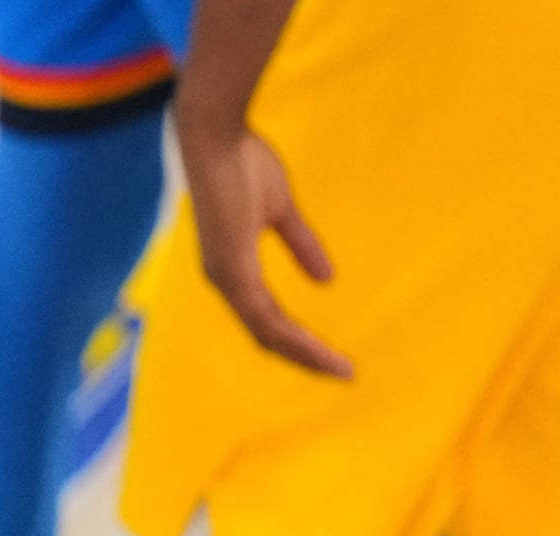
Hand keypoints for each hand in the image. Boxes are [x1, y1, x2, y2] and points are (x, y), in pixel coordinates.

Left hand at [181, 121, 352, 377]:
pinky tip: (314, 347)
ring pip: (267, 333)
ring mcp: (226, 278)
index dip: (299, 340)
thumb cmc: (242, 164)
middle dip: (305, 357)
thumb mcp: (280, 210)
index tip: (331, 355)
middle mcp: (226, 282)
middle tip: (342, 373)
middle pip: (267, 336)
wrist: (217, 138)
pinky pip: (264, 314)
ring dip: (305, 353)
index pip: (267, 320)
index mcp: (234, 271)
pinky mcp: (232, 269)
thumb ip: (301, 245)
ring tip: (339, 369)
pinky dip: (292, 334)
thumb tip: (326, 279)